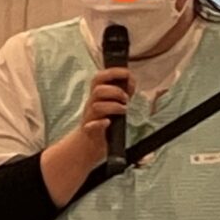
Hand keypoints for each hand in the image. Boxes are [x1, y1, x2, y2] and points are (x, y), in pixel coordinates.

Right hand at [40, 67, 132, 205]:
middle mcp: (91, 105)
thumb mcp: (112, 105)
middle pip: (98, 89)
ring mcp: (90, 118)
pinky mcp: (90, 132)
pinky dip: (101, 123)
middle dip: (115, 90)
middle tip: (125, 98)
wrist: (88, 147)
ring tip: (123, 111)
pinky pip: (92, 125)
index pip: (100, 77)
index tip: (128, 74)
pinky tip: (108, 123)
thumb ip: (121, 93)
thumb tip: (131, 82)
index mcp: (96, 96)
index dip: (114, 72)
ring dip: (114, 106)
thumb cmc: (102, 125)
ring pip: (97, 105)